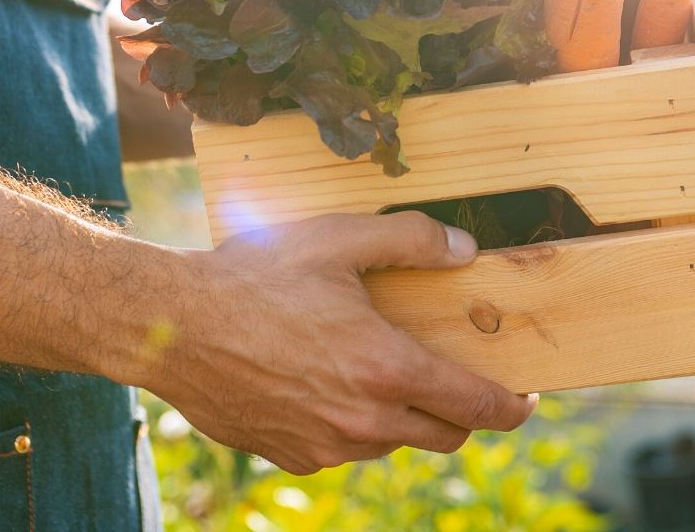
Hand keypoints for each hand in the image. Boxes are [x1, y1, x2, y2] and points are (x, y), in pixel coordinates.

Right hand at [143, 212, 535, 473]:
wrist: (170, 326)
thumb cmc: (254, 277)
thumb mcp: (337, 239)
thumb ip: (411, 240)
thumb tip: (464, 250)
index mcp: (386, 369)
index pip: (477, 407)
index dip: (512, 407)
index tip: (525, 397)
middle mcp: (364, 421)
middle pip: (445, 436)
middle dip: (461, 411)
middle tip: (454, 377)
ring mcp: (326, 446)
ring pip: (392, 443)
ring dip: (400, 414)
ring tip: (376, 367)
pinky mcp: (292, 456)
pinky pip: (343, 448)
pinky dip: (351, 423)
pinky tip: (325, 381)